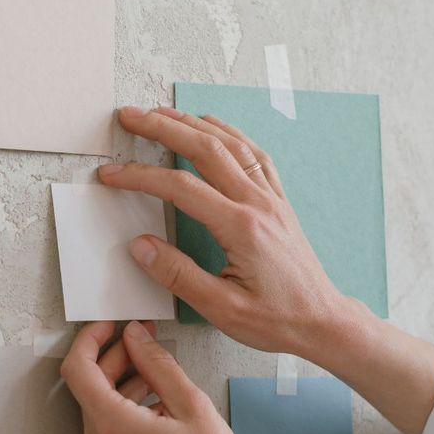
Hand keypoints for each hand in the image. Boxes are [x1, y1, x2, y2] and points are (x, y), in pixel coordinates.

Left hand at [60, 320, 293, 433]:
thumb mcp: (192, 405)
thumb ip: (157, 364)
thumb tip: (134, 336)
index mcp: (113, 427)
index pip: (77, 369)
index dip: (89, 340)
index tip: (108, 328)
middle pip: (90, 394)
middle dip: (114, 365)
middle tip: (144, 349)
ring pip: (99, 420)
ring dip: (121, 396)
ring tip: (157, 386)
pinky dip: (123, 427)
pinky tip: (155, 422)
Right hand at [98, 105, 353, 359]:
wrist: (322, 320)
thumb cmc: (277, 319)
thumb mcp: (221, 309)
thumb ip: (178, 275)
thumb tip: (141, 246)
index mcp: (240, 228)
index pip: (180, 188)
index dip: (139, 177)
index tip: (111, 174)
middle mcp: (258, 203)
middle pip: (204, 149)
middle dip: (162, 128)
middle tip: (130, 116)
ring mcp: (271, 198)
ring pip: (230, 144)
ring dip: (192, 123)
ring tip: (161, 113)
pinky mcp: (278, 202)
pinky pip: (253, 154)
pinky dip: (229, 133)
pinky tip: (213, 127)